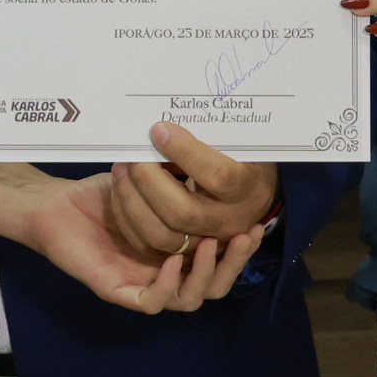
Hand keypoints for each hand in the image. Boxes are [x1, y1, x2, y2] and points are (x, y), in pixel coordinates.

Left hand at [20, 175, 265, 314]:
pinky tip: (174, 262)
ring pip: (187, 300)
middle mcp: (164, 274)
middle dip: (234, 265)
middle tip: (245, 237)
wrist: (54, 202)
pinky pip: (151, 302)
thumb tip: (222, 166)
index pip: (221, 264)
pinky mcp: (116, 291)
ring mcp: (142, 285)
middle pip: (212, 287)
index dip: (241, 251)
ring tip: (209, 246)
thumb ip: (183, 184)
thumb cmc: (101, 194)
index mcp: (178, 253)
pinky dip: (167, 286)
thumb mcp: (151, 184)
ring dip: (204, 276)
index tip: (256, 224)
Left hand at [100, 120, 276, 263]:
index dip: (184, 152)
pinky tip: (121, 193)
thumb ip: (208, 135)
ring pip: (162, 235)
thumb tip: (165, 123)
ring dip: (133, 201)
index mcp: (246, 188)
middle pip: (182, 211)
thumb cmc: (241, 159)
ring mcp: (208, 242)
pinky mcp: (186, 253)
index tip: (159, 129)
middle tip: (132, 155)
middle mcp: (228, 221)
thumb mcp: (237, 143)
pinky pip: (150, 245)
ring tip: (121, 169)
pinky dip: (130, 219)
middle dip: (149, 180)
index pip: (218, 175)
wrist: (255, 196)